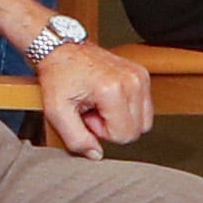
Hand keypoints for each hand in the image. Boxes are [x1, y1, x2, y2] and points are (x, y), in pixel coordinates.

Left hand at [28, 42, 150, 156]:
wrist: (62, 48)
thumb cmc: (59, 75)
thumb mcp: (57, 111)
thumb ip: (76, 139)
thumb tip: (96, 154)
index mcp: (113, 90)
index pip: (124, 135)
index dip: (102, 132)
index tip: (87, 115)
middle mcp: (132, 81)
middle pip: (136, 130)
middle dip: (112, 126)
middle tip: (92, 110)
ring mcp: (140, 77)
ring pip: (143, 121)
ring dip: (120, 119)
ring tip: (99, 104)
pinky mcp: (142, 75)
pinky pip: (144, 108)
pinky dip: (127, 109)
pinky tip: (107, 99)